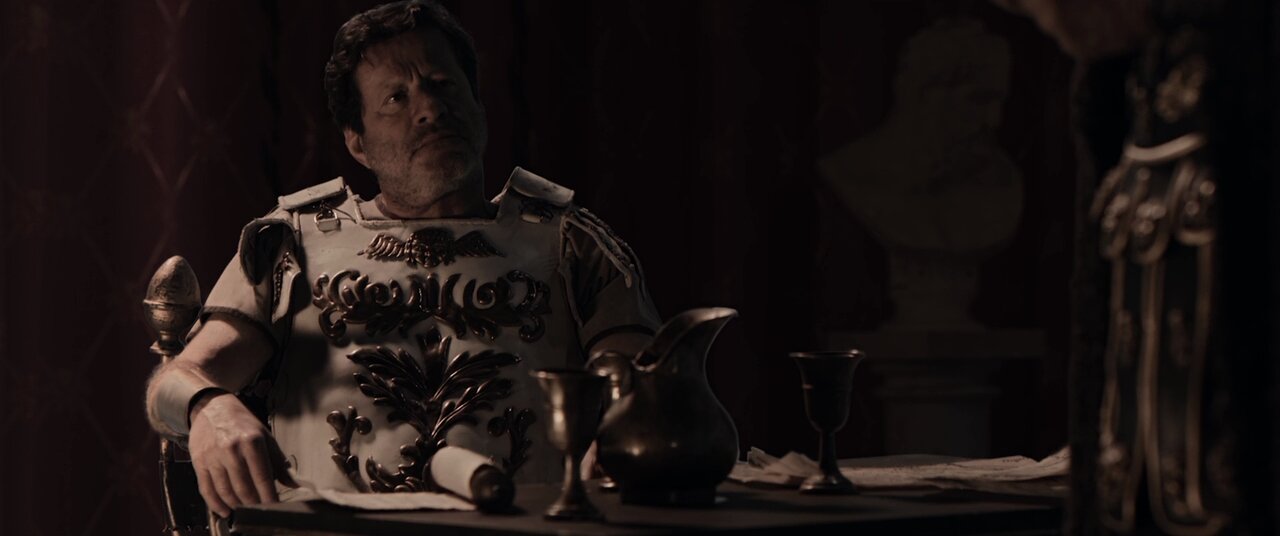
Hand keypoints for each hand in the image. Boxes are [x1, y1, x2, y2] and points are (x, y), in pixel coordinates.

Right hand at [188, 392, 296, 517]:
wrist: (211, 407)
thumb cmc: (242, 423)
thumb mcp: (264, 435)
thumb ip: (277, 461)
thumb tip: (292, 482)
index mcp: (252, 441)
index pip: (262, 476)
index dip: (269, 495)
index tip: (274, 507)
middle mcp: (232, 449)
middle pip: (243, 487)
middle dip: (253, 503)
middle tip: (260, 510)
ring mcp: (213, 457)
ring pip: (225, 490)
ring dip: (236, 505)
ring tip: (245, 510)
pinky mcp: (199, 462)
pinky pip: (206, 489)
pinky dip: (216, 504)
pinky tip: (225, 510)